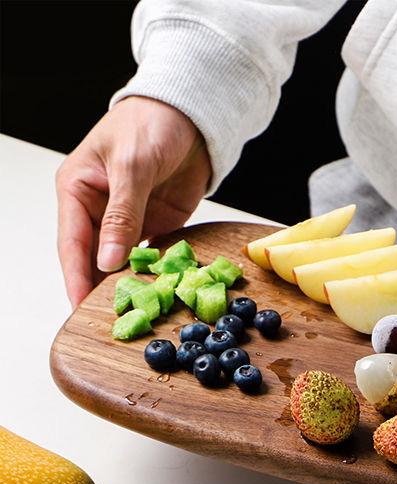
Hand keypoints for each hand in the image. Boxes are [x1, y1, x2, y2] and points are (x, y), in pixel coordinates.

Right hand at [56, 96, 210, 306]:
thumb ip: (121, 215)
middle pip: (95, 259)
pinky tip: (161, 295)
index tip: (80, 309)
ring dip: (130, 286)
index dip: (75, 278)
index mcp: (77, 190)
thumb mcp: (132, 167)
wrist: (192, 114)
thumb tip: (107, 262)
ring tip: (136, 316)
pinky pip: (153, 256)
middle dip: (101, 289)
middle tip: (111, 322)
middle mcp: (99, 209)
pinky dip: (157, 274)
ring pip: (123, 262)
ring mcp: (129, 219)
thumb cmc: (151, 124)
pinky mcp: (157, 224)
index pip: (71, 243)